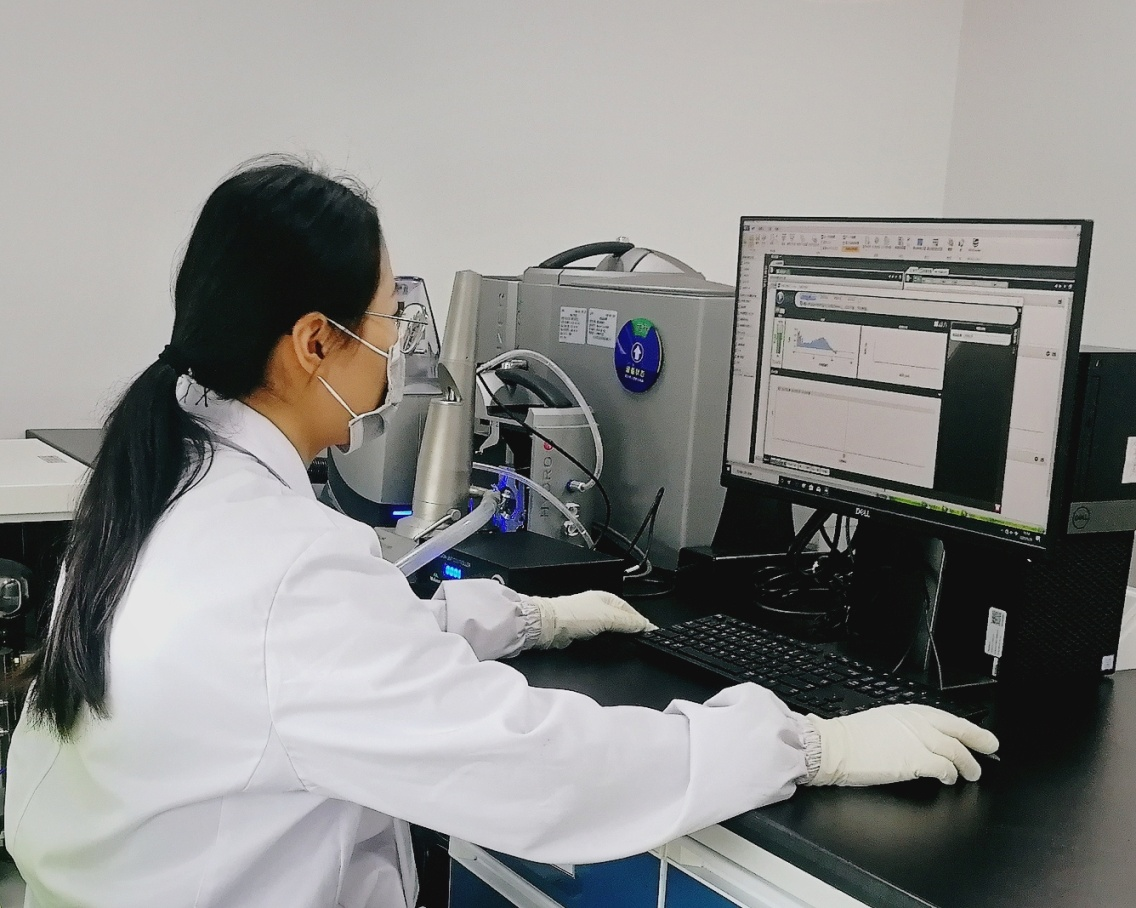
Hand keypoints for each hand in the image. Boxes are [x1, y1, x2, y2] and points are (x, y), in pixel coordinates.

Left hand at [528, 591, 654, 648]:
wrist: (550, 626)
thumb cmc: (573, 615)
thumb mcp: (608, 617)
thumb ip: (628, 622)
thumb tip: (645, 625)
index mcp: (607, 597)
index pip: (630, 610)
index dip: (640, 621)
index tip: (650, 632)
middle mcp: (599, 606)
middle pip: (621, 619)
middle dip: (629, 629)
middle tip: (639, 639)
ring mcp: (590, 618)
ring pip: (610, 628)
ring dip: (617, 636)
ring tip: (626, 643)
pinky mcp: (582, 630)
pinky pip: (600, 636)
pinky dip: (605, 641)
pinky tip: (608, 646)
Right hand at [802, 704, 998, 786]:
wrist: (834, 747)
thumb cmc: (851, 739)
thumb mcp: (882, 723)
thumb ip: (904, 728)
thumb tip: (920, 741)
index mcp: (907, 712)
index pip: (946, 718)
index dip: (967, 727)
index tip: (978, 735)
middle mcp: (916, 723)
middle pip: (958, 731)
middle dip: (978, 740)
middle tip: (990, 748)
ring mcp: (917, 741)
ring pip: (955, 752)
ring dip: (967, 764)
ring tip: (971, 773)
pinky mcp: (915, 761)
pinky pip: (942, 768)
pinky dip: (949, 774)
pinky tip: (949, 779)